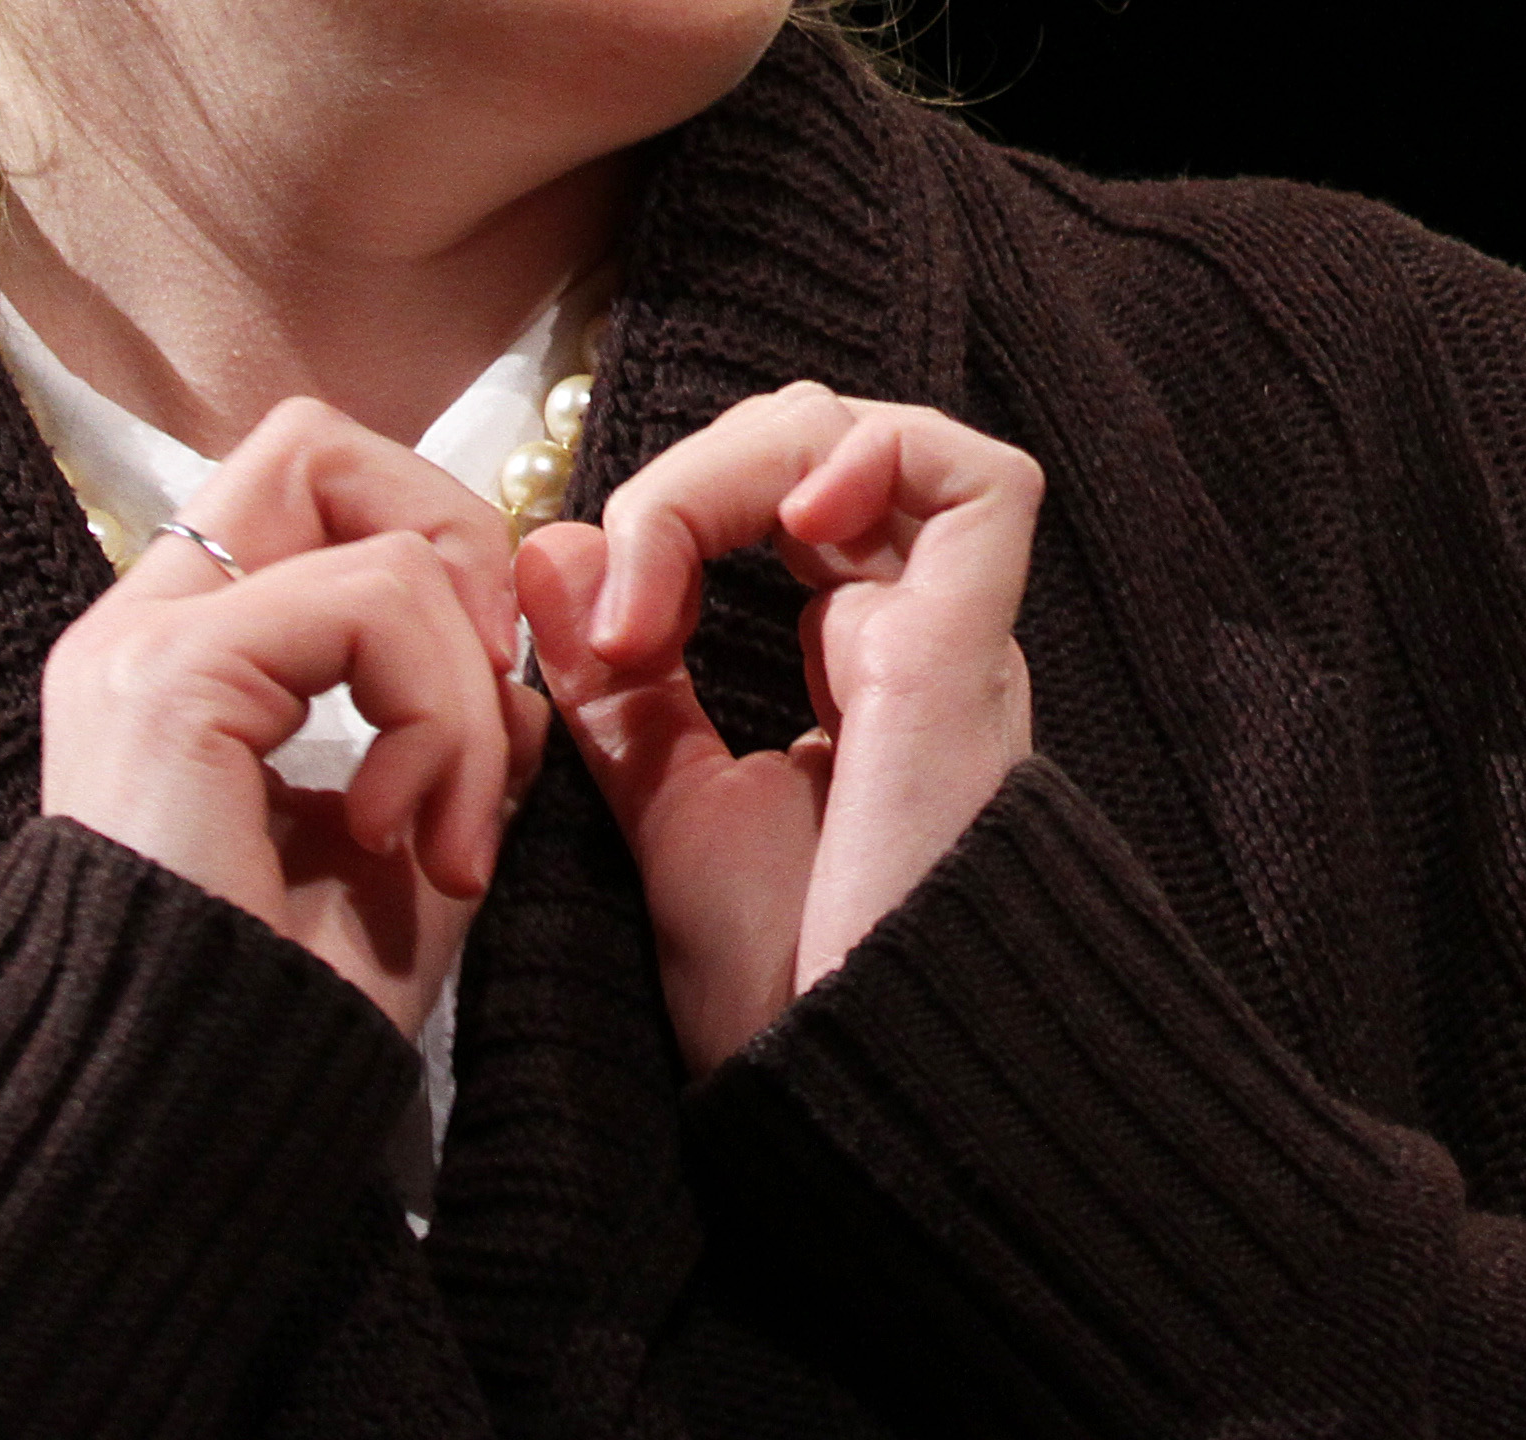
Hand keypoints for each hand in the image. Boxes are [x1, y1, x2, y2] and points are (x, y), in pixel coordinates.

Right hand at [37, 397, 552, 1035]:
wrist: (190, 1138)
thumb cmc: (288, 1019)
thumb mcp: (407, 849)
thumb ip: (458, 734)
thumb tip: (526, 661)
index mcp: (184, 660)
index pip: (314, 491)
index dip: (434, 554)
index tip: (485, 708)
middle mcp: (141, 630)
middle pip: (315, 444)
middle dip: (451, 548)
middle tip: (484, 707)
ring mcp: (142, 647)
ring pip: (372, 533)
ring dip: (463, 687)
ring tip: (445, 830)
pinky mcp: (168, 682)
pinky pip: (369, 603)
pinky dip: (438, 715)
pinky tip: (409, 837)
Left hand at [516, 381, 1040, 1071]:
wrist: (843, 1085)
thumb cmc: (779, 988)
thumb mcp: (668, 807)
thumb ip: (618, 685)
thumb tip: (548, 550)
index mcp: (853, 667)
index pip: (779, 499)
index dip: (679, 509)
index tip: (596, 617)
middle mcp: (914, 635)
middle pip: (819, 447)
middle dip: (695, 477)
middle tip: (621, 586)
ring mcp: (952, 635)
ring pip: (880, 439)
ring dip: (749, 460)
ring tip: (666, 552)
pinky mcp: (969, 648)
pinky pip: (976, 481)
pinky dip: (876, 454)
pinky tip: (796, 512)